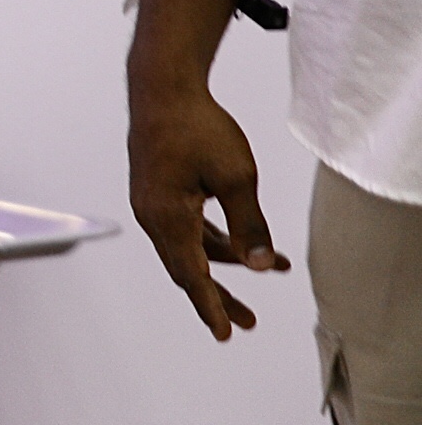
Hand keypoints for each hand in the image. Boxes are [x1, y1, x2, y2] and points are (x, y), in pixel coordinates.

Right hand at [127, 70, 283, 339]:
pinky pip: (186, 228)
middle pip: (187, 268)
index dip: (211, 306)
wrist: (162, 92)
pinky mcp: (159, 194)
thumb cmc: (197, 129)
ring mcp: (153, 206)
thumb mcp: (236, 178)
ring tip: (270, 269)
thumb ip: (249, 225)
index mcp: (169, 218)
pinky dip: (213, 240)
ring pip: (189, 247)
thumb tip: (260, 265)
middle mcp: (154, 218)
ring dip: (224, 264)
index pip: (192, 274)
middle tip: (246, 322)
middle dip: (218, 295)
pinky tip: (240, 241)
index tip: (225, 333)